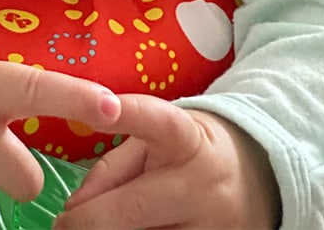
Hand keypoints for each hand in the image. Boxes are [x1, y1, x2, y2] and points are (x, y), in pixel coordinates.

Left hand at [55, 98, 280, 228]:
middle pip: (134, 208)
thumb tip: (75, 208)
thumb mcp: (156, 141)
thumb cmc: (192, 150)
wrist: (262, 178)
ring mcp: (213, 229)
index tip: (105, 107)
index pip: (158, 120)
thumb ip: (113, 166)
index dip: (131, 113)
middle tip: (62, 225)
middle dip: (88, 221)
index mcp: (187, 140)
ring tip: (91, 229)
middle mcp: (202, 186)